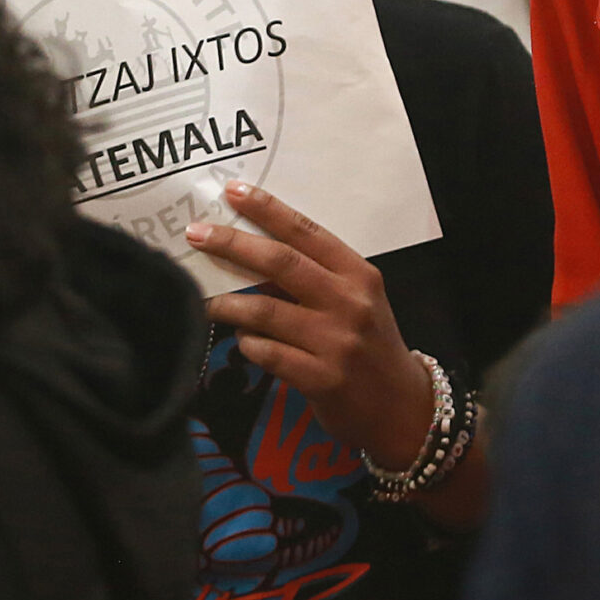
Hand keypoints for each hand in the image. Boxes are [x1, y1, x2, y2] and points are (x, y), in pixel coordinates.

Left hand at [192, 183, 434, 467]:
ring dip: (228, 304)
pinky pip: (268, 353)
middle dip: (232, 244)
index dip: (267, 209)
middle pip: (281, 262)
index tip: (232, 191)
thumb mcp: (355, 303)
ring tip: (208, 303)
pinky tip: (243, 342)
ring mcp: (336, 341)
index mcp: (358, 273)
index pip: (306, 232)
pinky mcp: (322, 379)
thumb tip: (250, 257)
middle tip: (196, 235)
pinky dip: (247, 344)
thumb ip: (315, 280)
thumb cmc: (371, 346)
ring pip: (265, 311)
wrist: (404, 408)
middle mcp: (349, 302)